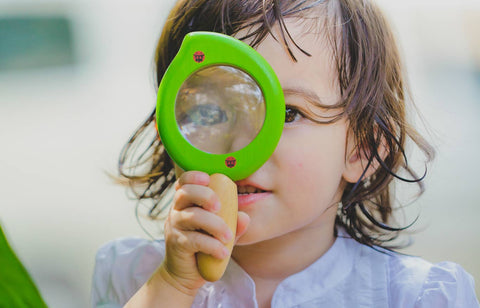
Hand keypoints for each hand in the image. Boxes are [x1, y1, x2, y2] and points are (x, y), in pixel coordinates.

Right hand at [160, 171, 249, 293]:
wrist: (185, 275)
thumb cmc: (204, 246)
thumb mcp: (220, 233)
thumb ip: (233, 223)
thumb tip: (245, 217)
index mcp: (186, 202)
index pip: (184, 182)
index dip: (193, 177)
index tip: (208, 178)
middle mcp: (176, 211)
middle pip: (185, 193)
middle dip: (205, 195)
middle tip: (220, 207)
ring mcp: (174, 227)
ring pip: (192, 216)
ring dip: (215, 224)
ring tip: (228, 237)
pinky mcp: (177, 244)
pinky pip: (195, 240)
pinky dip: (212, 245)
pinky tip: (223, 252)